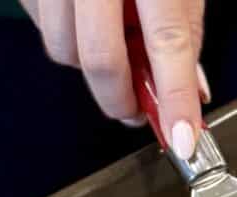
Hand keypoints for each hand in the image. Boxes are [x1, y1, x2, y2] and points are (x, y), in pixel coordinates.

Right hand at [19, 0, 207, 158]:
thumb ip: (183, 28)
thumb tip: (192, 91)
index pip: (167, 42)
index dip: (175, 99)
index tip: (183, 140)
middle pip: (102, 62)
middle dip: (123, 102)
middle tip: (139, 110)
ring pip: (65, 52)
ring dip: (92, 67)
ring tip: (114, 40)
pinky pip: (44, 29)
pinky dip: (69, 38)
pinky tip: (85, 15)